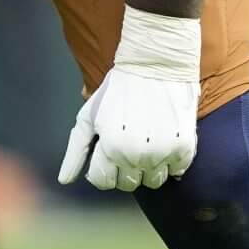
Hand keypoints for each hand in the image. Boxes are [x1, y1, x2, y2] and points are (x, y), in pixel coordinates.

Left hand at [60, 8, 199, 190]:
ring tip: (146, 143)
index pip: (102, 181)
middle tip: (127, 145)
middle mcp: (136, 155)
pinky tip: (164, 140)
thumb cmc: (118, 89)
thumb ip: (76, 151)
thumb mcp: (88, 116)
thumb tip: (64, 180)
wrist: (156, 63)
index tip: (106, 154)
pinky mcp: (184, 147)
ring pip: (153, 182)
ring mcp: (162, 153)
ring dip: (148, 168)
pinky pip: (177, 170)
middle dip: (123, 169)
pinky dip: (171, 161)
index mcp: (110, 147)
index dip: (101, 169)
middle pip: (128, 184)